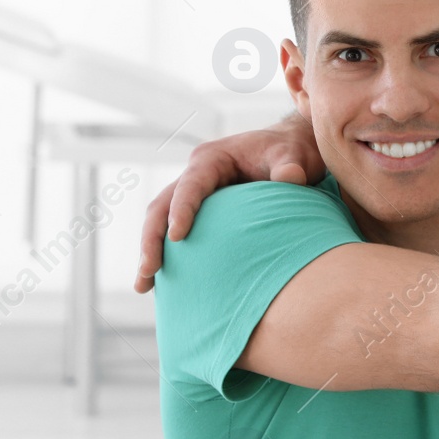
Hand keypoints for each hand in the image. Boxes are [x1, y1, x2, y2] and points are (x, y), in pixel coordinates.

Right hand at [133, 113, 324, 291]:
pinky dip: (169, 256)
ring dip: (151, 251)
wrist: (292, 151)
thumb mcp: (295, 156)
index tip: (176, 238)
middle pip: (161, 205)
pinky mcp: (201, 212)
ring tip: (143, 287)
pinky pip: (176, 232)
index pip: (190, 185)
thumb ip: (290, 167)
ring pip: (161, 221)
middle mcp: (196, 175)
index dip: (181, 210)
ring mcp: (196, 195)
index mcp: (212, 159)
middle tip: (147, 272)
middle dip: (151, 238)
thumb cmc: (292, 152)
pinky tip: (163, 286)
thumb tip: (290, 178)